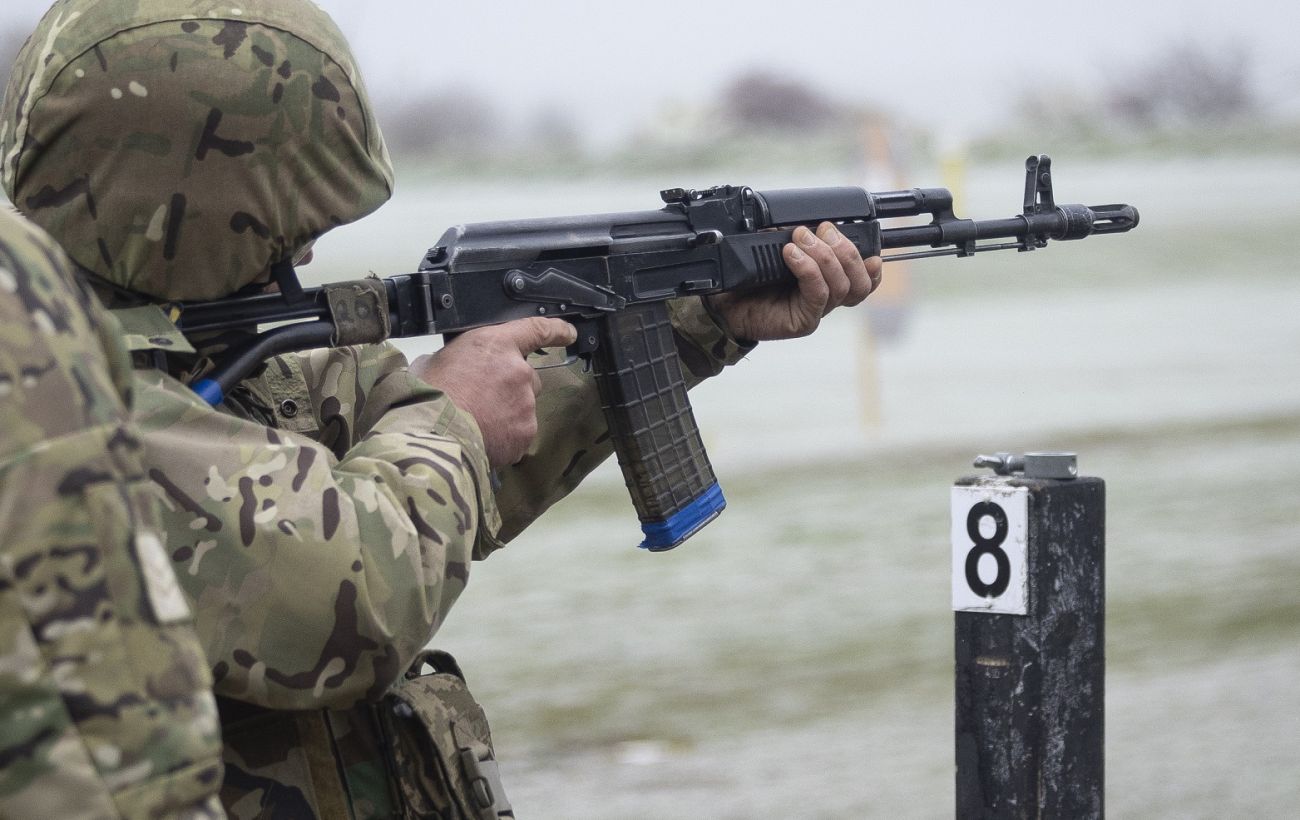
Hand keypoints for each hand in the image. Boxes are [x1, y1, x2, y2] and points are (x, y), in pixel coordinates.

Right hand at [409, 318, 576, 467]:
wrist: (430, 433)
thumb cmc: (426, 396)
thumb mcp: (435, 361)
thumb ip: (459, 359)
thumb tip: (456, 368)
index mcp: (495, 344)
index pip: (536, 329)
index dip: (557, 330)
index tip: (569, 333)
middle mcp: (517, 370)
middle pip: (528, 377)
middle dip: (511, 388)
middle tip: (483, 399)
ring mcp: (525, 403)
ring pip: (524, 407)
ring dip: (507, 413)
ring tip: (477, 421)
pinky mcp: (525, 431)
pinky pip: (519, 432)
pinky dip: (505, 436)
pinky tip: (483, 436)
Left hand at [706, 222, 882, 340]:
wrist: (724, 305)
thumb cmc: (750, 279)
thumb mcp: (775, 249)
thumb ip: (796, 237)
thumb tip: (808, 218)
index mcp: (828, 280)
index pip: (864, 276)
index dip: (869, 260)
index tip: (861, 232)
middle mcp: (827, 296)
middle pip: (859, 280)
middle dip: (845, 248)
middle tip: (821, 229)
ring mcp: (817, 310)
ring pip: (842, 286)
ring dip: (824, 256)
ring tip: (799, 240)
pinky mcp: (804, 320)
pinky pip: (818, 294)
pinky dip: (808, 269)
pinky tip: (792, 255)